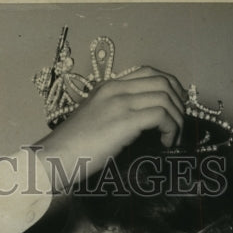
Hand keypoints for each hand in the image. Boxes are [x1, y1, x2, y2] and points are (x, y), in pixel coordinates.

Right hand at [36, 66, 185, 190]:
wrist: (53, 159)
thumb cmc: (70, 150)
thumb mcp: (92, 122)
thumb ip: (113, 116)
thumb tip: (136, 127)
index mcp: (107, 87)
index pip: (148, 73)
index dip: (169, 87)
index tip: (174, 106)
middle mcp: (115, 90)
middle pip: (162, 81)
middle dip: (179, 101)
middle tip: (179, 122)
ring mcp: (120, 103)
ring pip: (166, 97)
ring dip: (177, 118)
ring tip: (174, 137)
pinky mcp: (125, 121)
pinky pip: (161, 115)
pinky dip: (171, 129)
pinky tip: (167, 143)